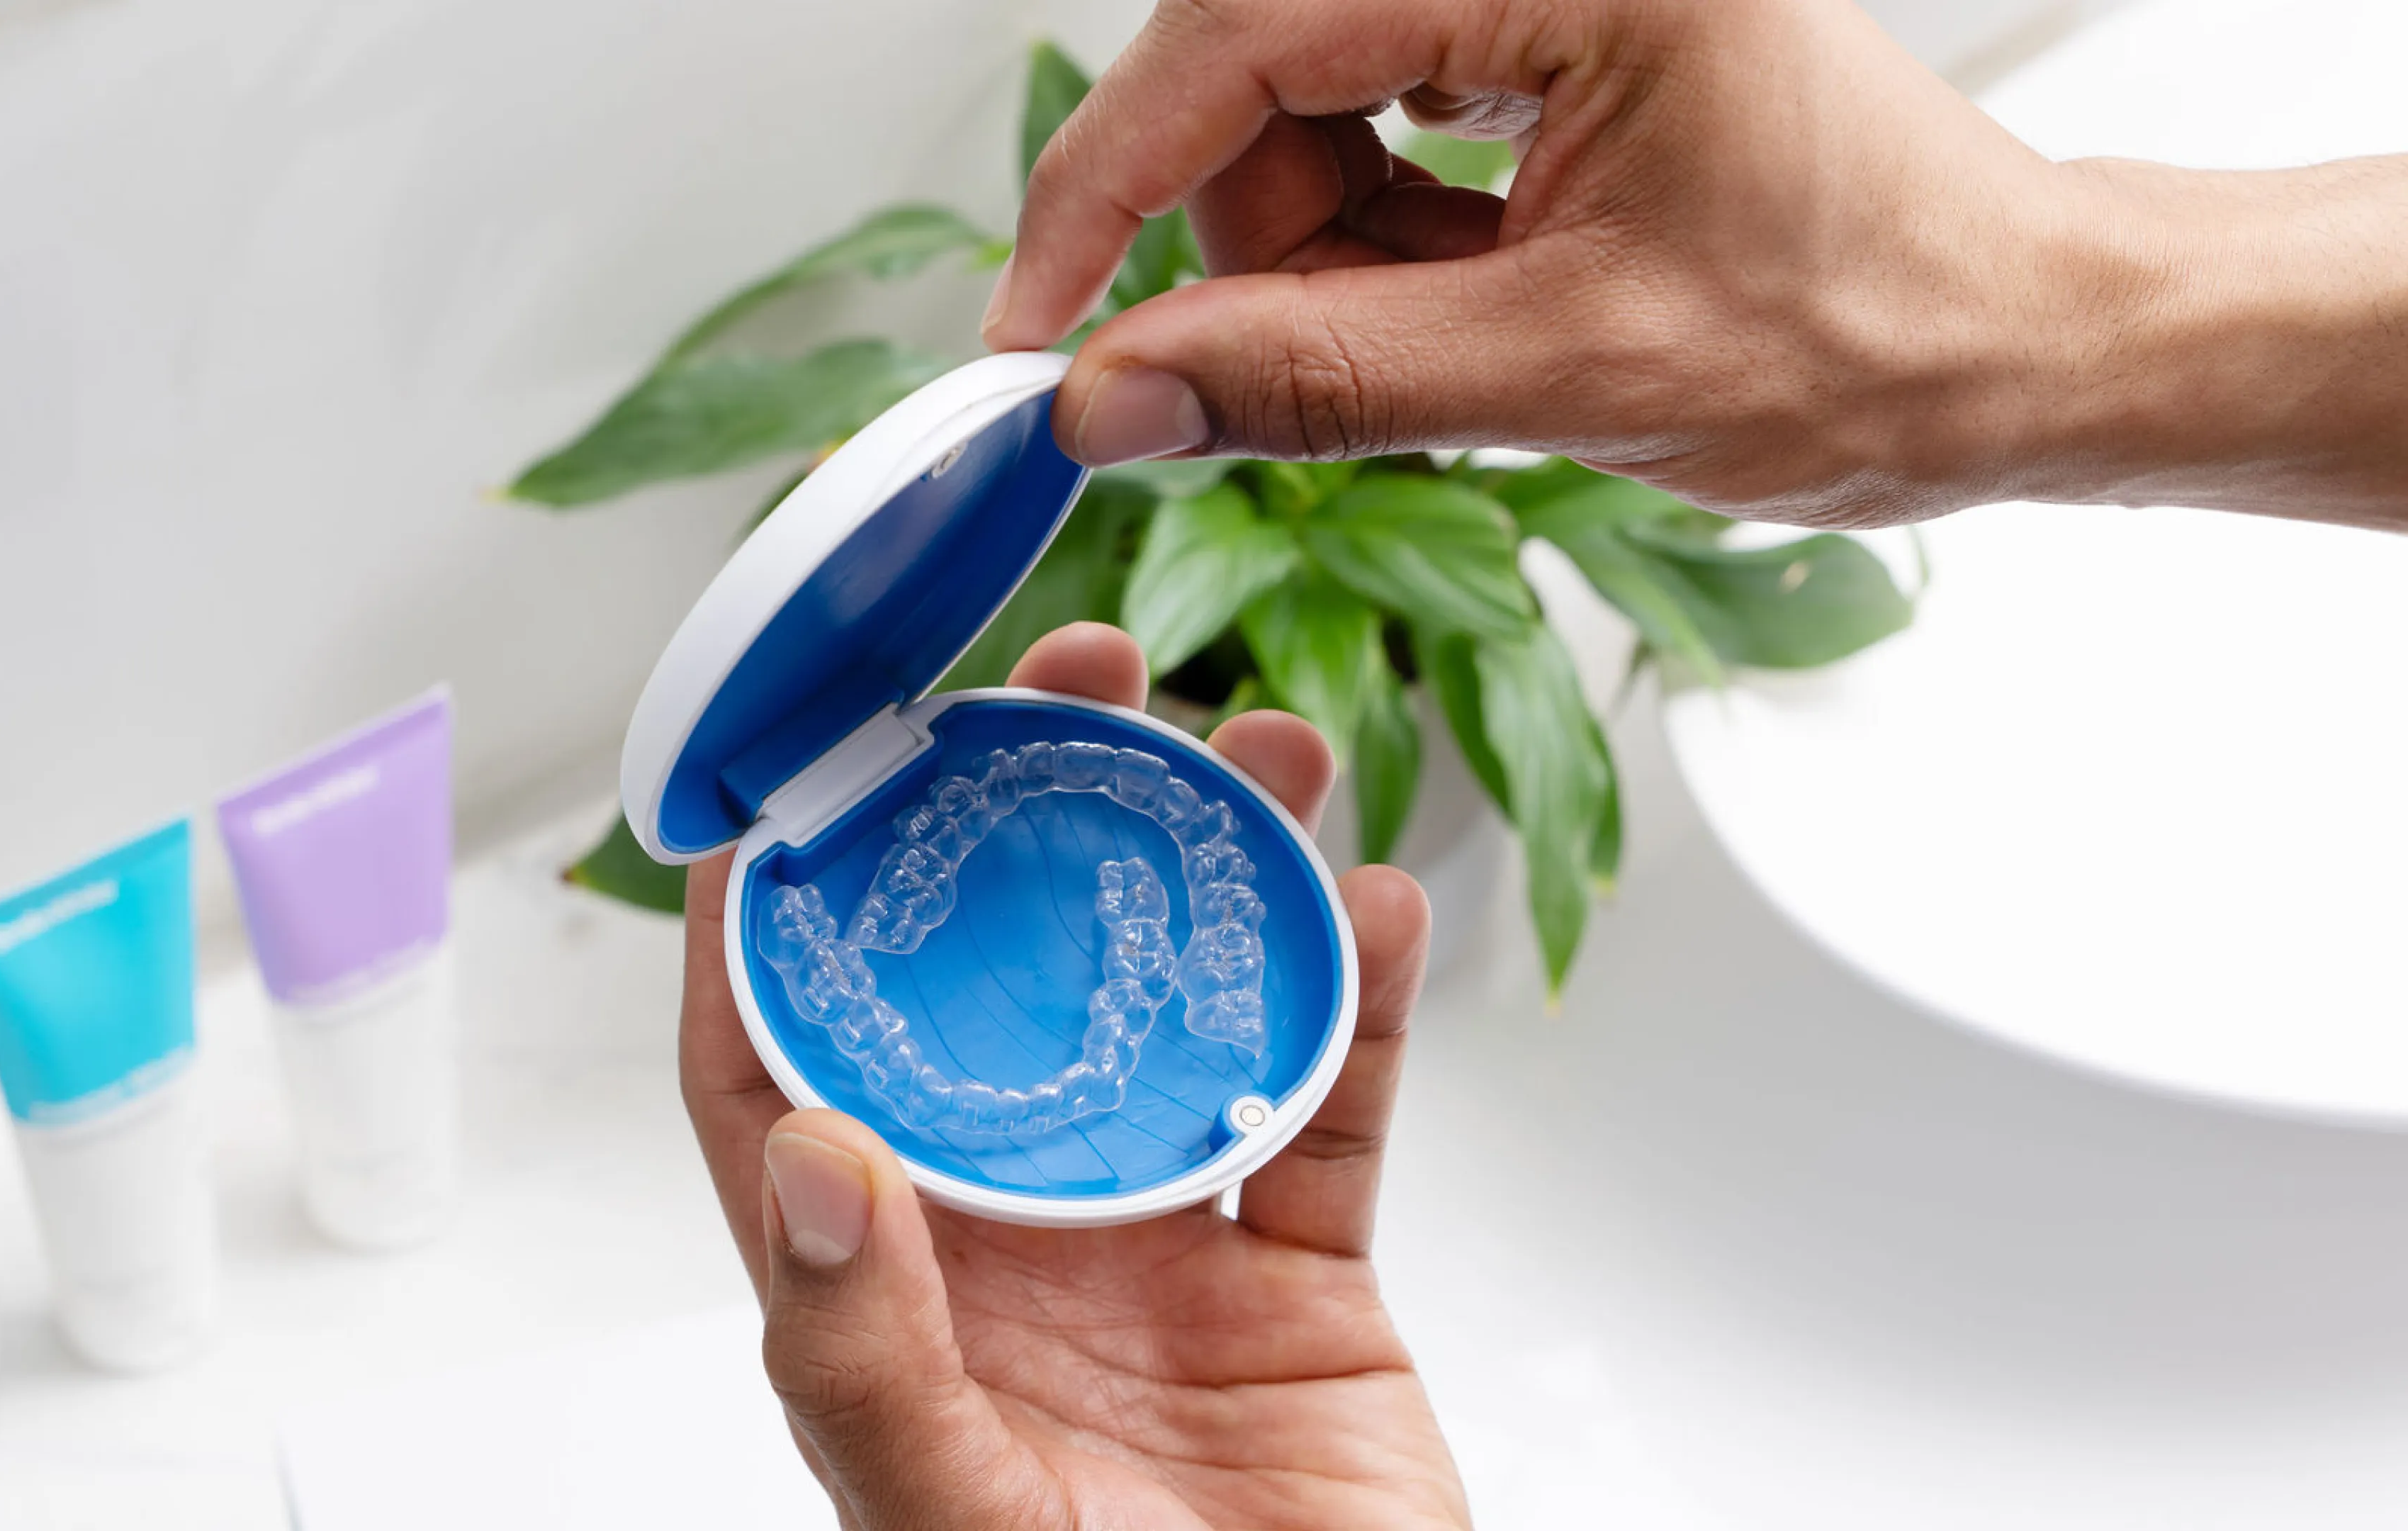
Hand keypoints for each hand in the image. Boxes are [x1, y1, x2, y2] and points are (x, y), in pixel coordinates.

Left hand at [679, 623, 1465, 1529]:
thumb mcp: (947, 1517)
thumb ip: (865, 1357)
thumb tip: (811, 1153)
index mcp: (883, 1294)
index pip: (784, 1073)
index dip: (772, 920)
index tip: (796, 767)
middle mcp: (1008, 1242)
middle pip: (999, 990)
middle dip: (1030, 825)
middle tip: (1079, 681)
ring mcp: (1158, 1244)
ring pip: (1179, 1010)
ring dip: (1221, 875)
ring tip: (1267, 747)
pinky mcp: (1299, 1275)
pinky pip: (1332, 1108)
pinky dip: (1365, 1006)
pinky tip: (1383, 909)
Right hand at [987, 0, 2407, 530]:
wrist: (2017, 347)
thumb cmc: (1881, 332)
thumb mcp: (1577, 374)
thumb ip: (1321, 380)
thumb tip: (1114, 394)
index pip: (1247, 33)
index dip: (1108, 185)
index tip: (1035, 324)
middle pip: (1259, 64)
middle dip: (1238, 239)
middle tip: (1270, 376)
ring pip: (1301, 110)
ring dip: (1314, 261)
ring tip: (1447, 350)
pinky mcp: (1543, 43)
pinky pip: (1373, 136)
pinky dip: (1374, 252)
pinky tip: (1464, 309)